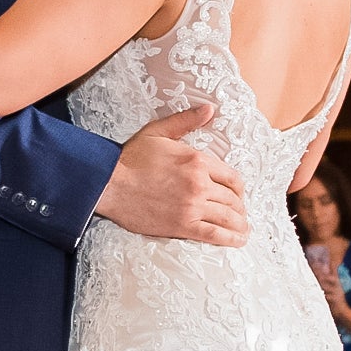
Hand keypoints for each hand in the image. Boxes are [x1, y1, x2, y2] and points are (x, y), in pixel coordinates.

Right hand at [97, 104, 248, 245]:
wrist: (108, 184)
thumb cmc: (130, 158)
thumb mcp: (159, 131)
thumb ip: (186, 120)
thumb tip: (209, 109)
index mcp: (197, 160)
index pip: (232, 177)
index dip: (239, 188)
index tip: (238, 195)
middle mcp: (199, 183)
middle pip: (232, 199)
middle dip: (239, 208)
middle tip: (240, 214)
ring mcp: (192, 206)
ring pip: (228, 217)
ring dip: (240, 225)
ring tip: (243, 230)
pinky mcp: (182, 226)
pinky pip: (214, 234)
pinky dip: (230, 239)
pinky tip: (238, 241)